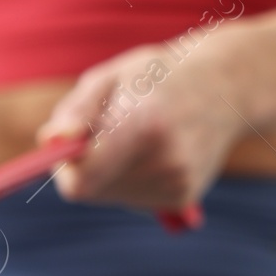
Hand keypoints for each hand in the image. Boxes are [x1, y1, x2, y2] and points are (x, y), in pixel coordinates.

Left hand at [38, 42, 245, 210]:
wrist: (226, 89)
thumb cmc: (157, 77)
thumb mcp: (111, 78)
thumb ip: (75, 111)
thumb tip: (49, 141)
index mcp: (144, 125)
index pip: (82, 181)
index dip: (64, 168)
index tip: (67, 146)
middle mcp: (164, 161)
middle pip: (91, 189)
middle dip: (85, 165)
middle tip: (108, 130)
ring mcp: (177, 184)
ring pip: (109, 195)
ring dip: (109, 171)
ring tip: (137, 137)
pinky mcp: (182, 198)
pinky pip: (131, 199)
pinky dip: (130, 179)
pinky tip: (153, 152)